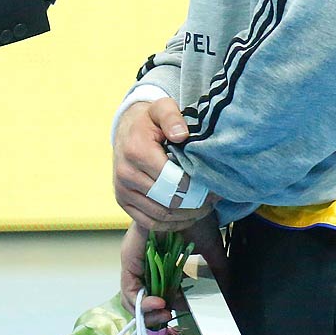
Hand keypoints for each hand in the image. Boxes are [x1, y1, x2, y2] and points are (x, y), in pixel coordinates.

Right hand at [113, 97, 213, 231]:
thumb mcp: (162, 108)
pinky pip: (149, 223)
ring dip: (186, 216)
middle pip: (168, 201)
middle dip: (194, 204)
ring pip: (160, 215)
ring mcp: (122, 191)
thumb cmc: (150, 120)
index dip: (196, 188)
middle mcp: (126, 174)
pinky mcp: (123, 202)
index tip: (213, 187)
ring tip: (204, 208)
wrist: (126, 129)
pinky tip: (187, 218)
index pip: (172, 180)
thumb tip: (181, 135)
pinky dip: (171, 225)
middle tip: (213, 200)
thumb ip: (172, 117)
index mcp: (137, 151)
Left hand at [120, 216, 228, 331]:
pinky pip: (129, 288)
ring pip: (131, 298)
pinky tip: (160, 302)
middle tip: (170, 316)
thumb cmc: (197, 216)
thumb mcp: (210, 250)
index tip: (182, 311)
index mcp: (159, 261)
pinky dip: (142, 301)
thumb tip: (227, 295)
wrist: (190, 195)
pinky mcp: (130, 257)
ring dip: (148, 312)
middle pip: (139, 300)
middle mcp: (144, 262)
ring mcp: (134, 260)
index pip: (155, 293)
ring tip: (165, 312)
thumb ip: (217, 272)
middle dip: (153, 317)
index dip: (166, 308)